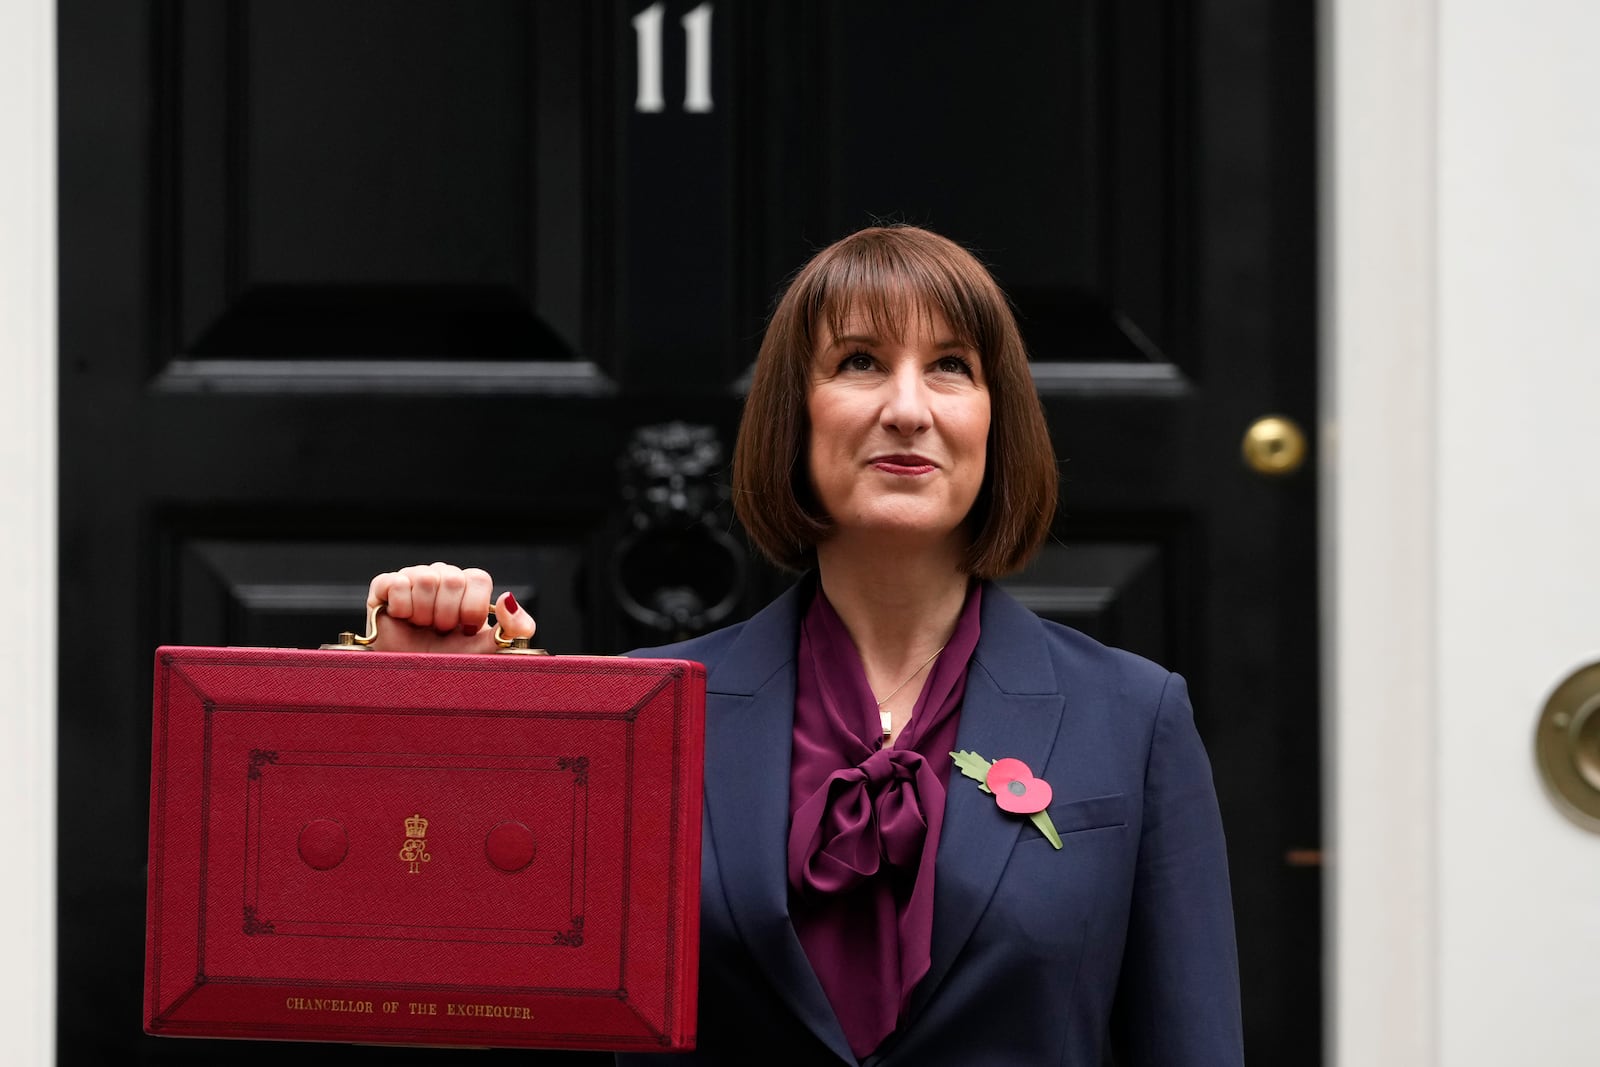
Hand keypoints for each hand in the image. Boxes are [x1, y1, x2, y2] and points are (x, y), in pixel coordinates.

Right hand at [365, 563, 535, 653]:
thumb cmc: (450, 662)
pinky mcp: (384, 586)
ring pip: (424, 579)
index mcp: (468, 587)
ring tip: (422, 628)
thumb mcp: (489, 648)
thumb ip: (515, 627)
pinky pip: (396, 582)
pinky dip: (401, 608)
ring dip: (424, 613)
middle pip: (452, 578)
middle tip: (440, 632)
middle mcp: (442, 577)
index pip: (478, 578)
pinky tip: (402, 620)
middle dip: (447, 615)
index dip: (472, 608)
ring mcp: (413, 578)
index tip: (465, 629)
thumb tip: (509, 598)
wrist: (411, 681)